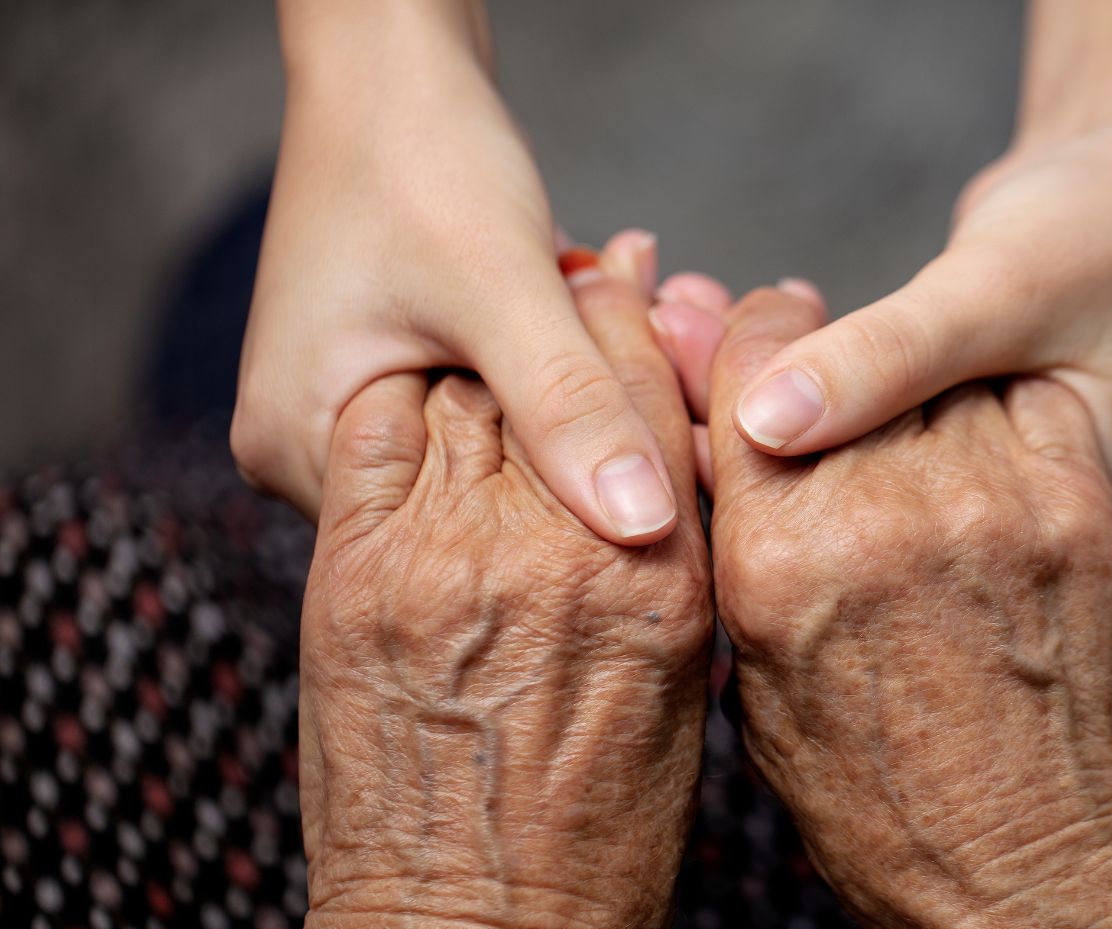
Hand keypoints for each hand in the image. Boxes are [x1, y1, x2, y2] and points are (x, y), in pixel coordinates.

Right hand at [235, 2, 677, 543]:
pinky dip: (550, 366)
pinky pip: (489, 401)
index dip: (563, 511)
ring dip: (571, 396)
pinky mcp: (390, 374)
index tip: (658, 465)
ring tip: (642, 332)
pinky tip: (601, 315)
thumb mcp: (503, 287)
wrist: (390, 63)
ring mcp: (348, 411)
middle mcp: (308, 450)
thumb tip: (645, 528)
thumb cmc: (420, 153)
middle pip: (473, 497)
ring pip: (494, 447)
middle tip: (669, 386)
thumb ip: (568, 407)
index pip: (450, 540)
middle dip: (574, 441)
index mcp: (299, 450)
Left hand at [288, 254, 711, 928]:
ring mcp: (446, 560)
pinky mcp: (355, 577)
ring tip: (504, 326)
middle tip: (592, 275)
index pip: (659, 408)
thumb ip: (677, 585)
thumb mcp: (684, 714)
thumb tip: (670, 501)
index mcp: (659, 586)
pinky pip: (379, 435)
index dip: (654, 335)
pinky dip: (403, 400)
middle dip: (582, 318)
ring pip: (472, 393)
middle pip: (566, 379)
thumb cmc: (595, 859)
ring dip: (492, 349)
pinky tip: (424, 391)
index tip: (651, 296)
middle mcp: (557, 555)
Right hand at [707, 286, 1111, 928]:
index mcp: (782, 562)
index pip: (749, 380)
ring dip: (912, 387)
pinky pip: (1021, 402)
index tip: (755, 336)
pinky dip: (996, 410)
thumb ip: (736, 558)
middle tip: (819, 367)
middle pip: (834, 359)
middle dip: (816, 357)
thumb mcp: (759, 693)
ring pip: (934, 373)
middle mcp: (885, 514)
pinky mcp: (1079, 506)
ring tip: (905, 434)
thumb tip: (713, 459)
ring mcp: (994, 503)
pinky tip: (978, 453)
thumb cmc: (881, 809)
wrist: (1033, 872)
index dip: (746, 344)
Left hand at [724, 0, 1111, 568]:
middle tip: (660, 327)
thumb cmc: (1110, 236)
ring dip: (737, 400)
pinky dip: (769, 385)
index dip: (771, 471)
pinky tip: (704, 325)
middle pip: (835, 523)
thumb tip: (764, 418)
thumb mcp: (1007, 289)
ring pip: (821, 485)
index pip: (886, 540)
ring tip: (674, 311)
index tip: (690, 385)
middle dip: (732, 430)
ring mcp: (962, 517)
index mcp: (1056, 540)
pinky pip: (832, 445)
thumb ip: (893, 357)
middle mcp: (998, 551)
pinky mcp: (928, 472)